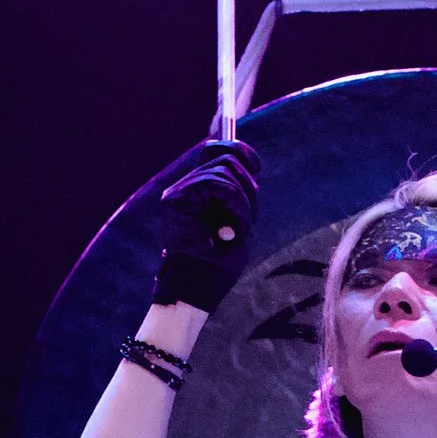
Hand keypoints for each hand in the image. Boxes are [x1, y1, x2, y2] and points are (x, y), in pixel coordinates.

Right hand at [152, 139, 259, 312]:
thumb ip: (237, 193)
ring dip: (242, 199)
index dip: (239, 150)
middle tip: (248, 214)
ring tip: (238, 226)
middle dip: (246, 181)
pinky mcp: (179, 199)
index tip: (257, 166)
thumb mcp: (236, 221)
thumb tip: (246, 163)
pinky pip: (220, 185)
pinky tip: (232, 228)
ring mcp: (179, 192)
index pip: (214, 151)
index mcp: (195, 191)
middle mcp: (183, 187)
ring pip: (224, 170)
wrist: (199, 287)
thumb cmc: (219, 263)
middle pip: (223, 156)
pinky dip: (235, 204)